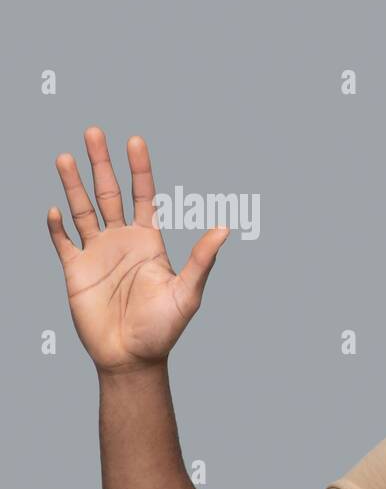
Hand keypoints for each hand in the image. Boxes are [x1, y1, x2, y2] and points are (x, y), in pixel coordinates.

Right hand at [47, 127, 229, 375]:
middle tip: (93, 131)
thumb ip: (202, 259)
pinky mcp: (75, 271)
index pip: (143, 195)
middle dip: (101, 163)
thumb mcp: (188, 292)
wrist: (132, 357)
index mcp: (149, 241)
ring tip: (65, 156)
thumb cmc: (164, 328)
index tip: (135, 140)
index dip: (139, 169)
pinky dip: (56, 226)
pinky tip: (55, 209)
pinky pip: (62, 242)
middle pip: (108, 193)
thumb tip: (226, 228)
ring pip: (82, 209)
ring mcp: (97, 254)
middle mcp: (122, 241)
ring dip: (73, 184)